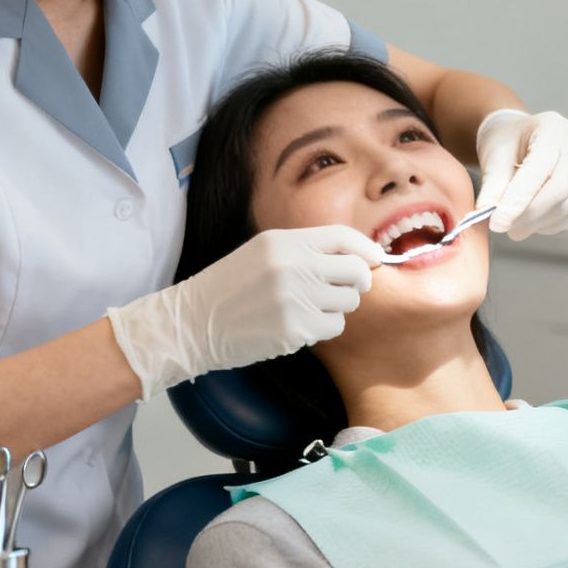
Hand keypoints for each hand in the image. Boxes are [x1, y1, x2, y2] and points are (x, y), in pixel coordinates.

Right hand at [107, 226, 384, 399]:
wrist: (192, 324)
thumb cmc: (230, 288)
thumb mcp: (262, 253)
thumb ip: (305, 249)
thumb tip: (358, 256)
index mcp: (283, 242)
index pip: (342, 237)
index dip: (366, 247)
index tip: (375, 258)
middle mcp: (293, 266)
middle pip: (355, 271)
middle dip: (358, 281)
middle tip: (346, 288)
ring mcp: (295, 299)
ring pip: (348, 302)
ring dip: (337, 306)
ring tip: (308, 307)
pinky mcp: (295, 330)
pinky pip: (334, 326)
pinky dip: (323, 327)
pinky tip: (299, 324)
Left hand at [474, 110, 567, 240]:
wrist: (525, 138)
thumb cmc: (509, 143)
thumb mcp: (493, 156)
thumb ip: (492, 184)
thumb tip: (488, 212)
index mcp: (553, 127)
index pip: (541, 170)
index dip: (519, 200)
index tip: (497, 222)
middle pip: (562, 190)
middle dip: (531, 216)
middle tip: (507, 228)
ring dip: (543, 224)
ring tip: (519, 225)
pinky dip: (556, 224)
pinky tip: (538, 221)